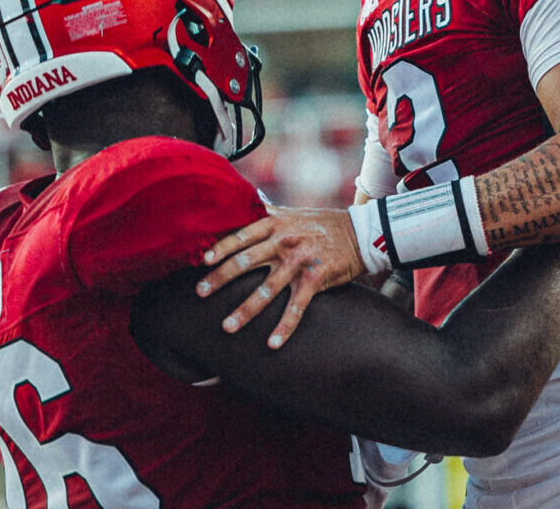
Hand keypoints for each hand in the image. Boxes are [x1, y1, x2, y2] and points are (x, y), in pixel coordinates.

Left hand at [196, 206, 366, 347]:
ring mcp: (300, 261)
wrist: (359, 232)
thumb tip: (233, 215)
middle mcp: (284, 241)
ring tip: (228, 327)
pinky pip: (297, 307)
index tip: (202, 262)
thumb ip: (265, 217)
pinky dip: (284, 327)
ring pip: (267, 289)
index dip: (221, 248)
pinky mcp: (316, 279)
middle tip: (200, 293)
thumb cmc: (319, 224)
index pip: (242, 235)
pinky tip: (272, 344)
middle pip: (246, 261)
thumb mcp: (291, 215)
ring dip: (246, 310)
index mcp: (276, 224)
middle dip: (220, 278)